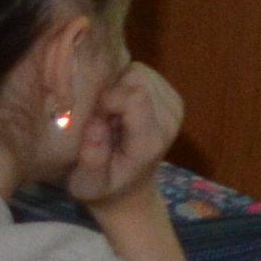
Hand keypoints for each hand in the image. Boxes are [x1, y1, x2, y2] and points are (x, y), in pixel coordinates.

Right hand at [68, 60, 184, 210]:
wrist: (129, 188)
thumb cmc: (102, 187)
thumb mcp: (87, 184)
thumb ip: (91, 159)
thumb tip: (96, 124)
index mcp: (150, 141)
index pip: (134, 97)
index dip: (106, 100)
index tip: (95, 119)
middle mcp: (169, 120)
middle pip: (136, 79)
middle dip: (112, 92)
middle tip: (103, 118)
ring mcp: (174, 106)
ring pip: (139, 71)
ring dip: (119, 87)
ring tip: (112, 115)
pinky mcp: (172, 97)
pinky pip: (143, 73)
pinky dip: (126, 84)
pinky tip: (121, 108)